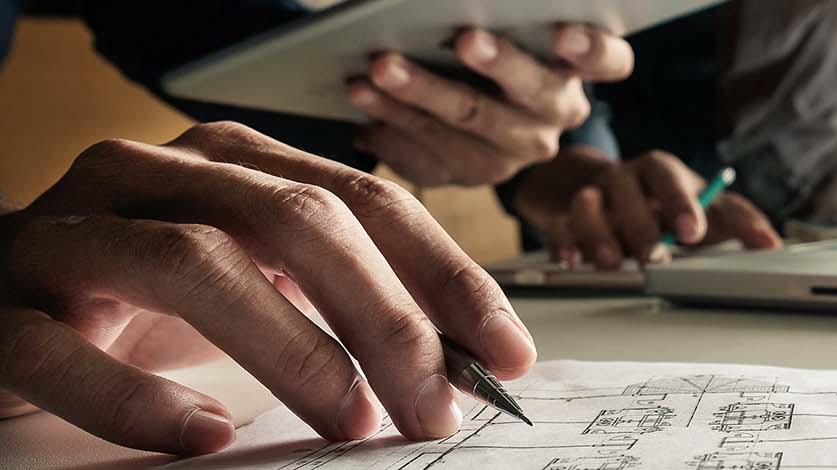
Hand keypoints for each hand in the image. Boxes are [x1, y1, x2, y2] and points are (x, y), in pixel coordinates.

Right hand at [0, 123, 535, 454]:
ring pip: (191, 262)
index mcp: (227, 163)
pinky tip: (202, 435)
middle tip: (437, 407)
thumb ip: (338, 303)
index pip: (365, 202)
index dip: (447, 277)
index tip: (508, 353)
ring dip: (291, 348)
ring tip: (351, 419)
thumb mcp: (253, 287)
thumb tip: (457, 364)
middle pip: (294, 221)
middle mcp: (147, 176)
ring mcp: (64, 238)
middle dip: (386, 318)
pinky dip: (138, 397)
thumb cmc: (137, 304)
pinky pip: (60, 350)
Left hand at [347, 25, 632, 186]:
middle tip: (465, 39)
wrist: (469, 109)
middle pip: (530, 93)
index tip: (565, 35)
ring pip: (468, 127)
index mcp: (576, 72)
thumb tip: (456, 0)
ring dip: (420, 98)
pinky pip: (429, 159)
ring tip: (378, 70)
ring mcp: (512, 155)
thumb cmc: (488, 46)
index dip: (592, 50)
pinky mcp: (466, 176)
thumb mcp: (506, 27)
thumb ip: (503, 11)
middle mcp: (554, 117)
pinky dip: (392, 130)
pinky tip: (364, 110)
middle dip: (497, 65)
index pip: (608, 60)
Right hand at [511, 148, 781, 269]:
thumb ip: (738, 221)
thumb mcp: (703, 207)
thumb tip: (773, 244)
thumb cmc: (663, 204)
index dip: (680, 201)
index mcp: (659, 171)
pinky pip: (558, 226)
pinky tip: (573, 260)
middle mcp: (623, 178)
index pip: (669, 176)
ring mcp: (590, 196)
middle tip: (653, 255)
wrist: (603, 193)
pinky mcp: (562, 217)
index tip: (691, 231)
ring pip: (587, 204)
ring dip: (599, 233)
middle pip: (627, 190)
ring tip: (611, 261)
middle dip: (640, 224)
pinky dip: (564, 243)